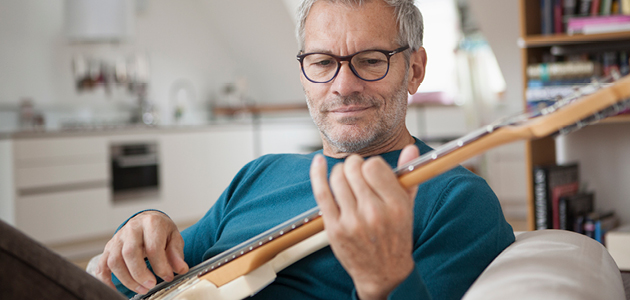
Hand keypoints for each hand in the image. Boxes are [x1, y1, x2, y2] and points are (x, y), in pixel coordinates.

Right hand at [94, 211, 188, 293]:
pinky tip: (116, 289)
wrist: (147, 220)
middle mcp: (132, 229)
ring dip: (127, 279)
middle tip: (151, 285)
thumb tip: (180, 269)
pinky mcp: (109, 248)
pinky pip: (102, 266)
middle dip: (140, 274)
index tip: (167, 276)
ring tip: (141, 288)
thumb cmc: (160, 230)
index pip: (153, 247)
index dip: (160, 266)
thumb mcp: (174, 237)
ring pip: (115, 261)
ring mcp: (118, 239)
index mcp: (151, 223)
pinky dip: (106, 280)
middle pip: (129, 253)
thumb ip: (176, 253)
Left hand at [310, 145, 419, 299]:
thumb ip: (408, 176)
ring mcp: (351, 221)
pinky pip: (321, 192)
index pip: (374, 166)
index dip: (371, 165)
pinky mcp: (334, 228)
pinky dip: (317, 174)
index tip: (371, 172)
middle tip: (357, 174)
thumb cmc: (395, 237)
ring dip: (340, 173)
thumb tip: (410, 148)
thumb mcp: (407, 206)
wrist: (383, 273)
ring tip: (346, 180)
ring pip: (337, 177)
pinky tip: (318, 162)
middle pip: (353, 169)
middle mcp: (373, 213)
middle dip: (354, 166)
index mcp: (395, 205)